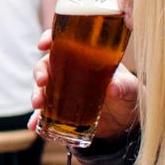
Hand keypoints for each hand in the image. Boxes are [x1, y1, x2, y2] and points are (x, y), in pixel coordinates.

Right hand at [26, 28, 140, 142]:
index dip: (50, 38)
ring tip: (37, 105)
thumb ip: (124, 86)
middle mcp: (70, 71)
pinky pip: (45, 113)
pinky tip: (35, 125)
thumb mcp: (130, 88)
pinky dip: (37, 119)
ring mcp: (64, 91)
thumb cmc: (128, 94)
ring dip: (36, 94)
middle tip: (42, 82)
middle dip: (40, 72)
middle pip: (47, 65)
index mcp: (85, 57)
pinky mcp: (62, 111)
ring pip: (42, 88)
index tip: (43, 43)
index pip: (63, 41)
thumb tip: (112, 89)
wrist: (126, 120)